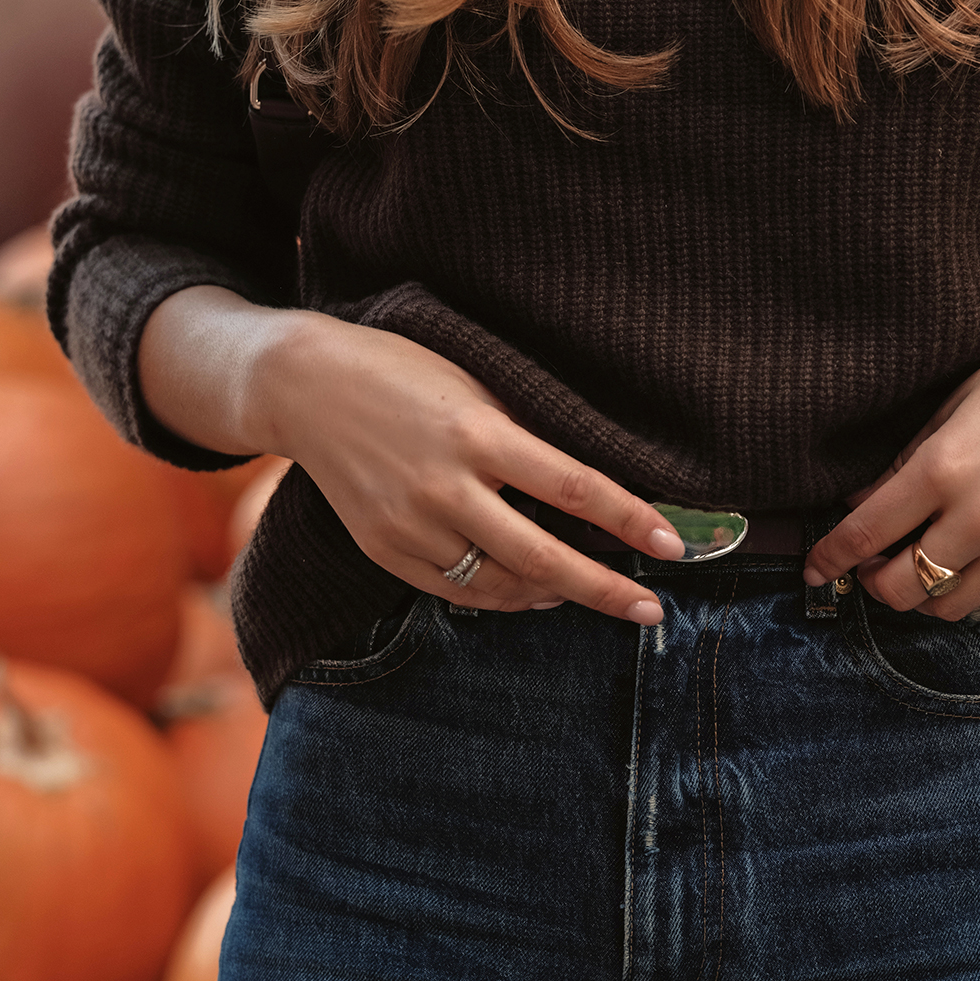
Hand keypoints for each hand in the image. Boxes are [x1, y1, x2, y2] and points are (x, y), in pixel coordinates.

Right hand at [166, 295, 684, 625]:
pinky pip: (454, 592)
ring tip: (589, 593)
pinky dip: (500, 598)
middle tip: (652, 610)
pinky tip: (531, 592)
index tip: (674, 544)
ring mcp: (408, 525)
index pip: (574, 488)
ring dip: (553, 594)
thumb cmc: (404, 371)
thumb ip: (525, 435)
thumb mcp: (476, 385)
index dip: (630, 519)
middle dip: (605, 590)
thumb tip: (591, 485)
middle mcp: (444, 486)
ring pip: (500, 586)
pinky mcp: (382, 548)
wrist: (304, 385)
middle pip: (542, 557)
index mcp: (477, 433)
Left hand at [801, 288, 979, 618]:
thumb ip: (908, 460)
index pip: (866, 533)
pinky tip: (965, 560)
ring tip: (916, 563)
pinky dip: (967, 592)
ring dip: (919, 594)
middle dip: (871, 581)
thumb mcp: (956, 402)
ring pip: (945, 608)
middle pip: (899, 588)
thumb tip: (864, 501)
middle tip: (868, 561)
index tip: (813, 568)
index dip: (829, 556)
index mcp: (945, 468)